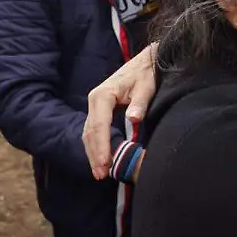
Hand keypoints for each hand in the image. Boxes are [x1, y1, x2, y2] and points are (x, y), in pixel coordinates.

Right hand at [83, 42, 158, 178]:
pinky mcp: (100, 110)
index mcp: (103, 95)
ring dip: (94, 153)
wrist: (146, 62)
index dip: (102, 146)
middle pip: (91, 132)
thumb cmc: (147, 73)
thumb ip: (140, 103)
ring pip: (89, 133)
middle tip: (101, 175)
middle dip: (95, 154)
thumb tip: (133, 118)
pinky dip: (96, 146)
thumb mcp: (146, 86)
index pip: (100, 125)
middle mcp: (95, 100)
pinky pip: (94, 131)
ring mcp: (96, 106)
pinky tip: (101, 160)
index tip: (105, 163)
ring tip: (100, 173)